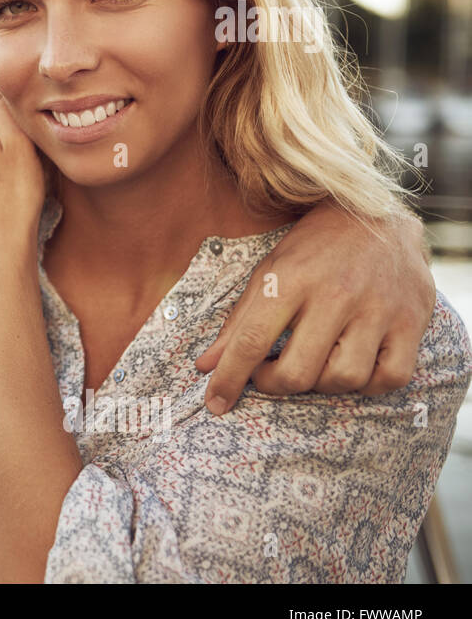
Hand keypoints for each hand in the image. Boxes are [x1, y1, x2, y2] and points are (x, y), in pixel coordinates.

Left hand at [196, 203, 433, 412]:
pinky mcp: (411, 321)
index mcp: (291, 279)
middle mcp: (336, 295)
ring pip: (343, 379)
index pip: (252, 340)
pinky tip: (353, 366)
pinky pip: (389, 378)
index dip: (230, 378)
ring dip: (320, 385)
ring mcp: (378, 309)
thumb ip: (239, 321)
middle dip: (273, 384)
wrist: (379, 215)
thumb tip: (206, 366)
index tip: (215, 403)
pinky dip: (367, 385)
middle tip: (269, 373)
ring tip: (312, 364)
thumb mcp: (269, 272)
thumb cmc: (314, 248)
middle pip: (298, 371)